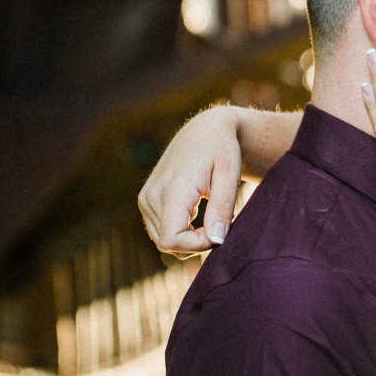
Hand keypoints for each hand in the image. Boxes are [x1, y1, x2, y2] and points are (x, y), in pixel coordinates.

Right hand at [137, 106, 243, 254]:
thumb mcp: (230, 176)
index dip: (197, 245)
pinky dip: (180, 232)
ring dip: (188, 239)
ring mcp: (145, 198)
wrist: (205, 130)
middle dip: (195, 243)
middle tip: (220, 224)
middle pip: (167, 243)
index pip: (171, 239)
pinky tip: (198, 216)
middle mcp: (151, 196)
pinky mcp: (145, 200)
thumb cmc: (222, 150)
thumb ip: (222, 209)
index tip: (220, 231)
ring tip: (210, 217)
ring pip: (162, 240)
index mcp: (172, 190)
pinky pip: (160, 231)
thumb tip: (216, 241)